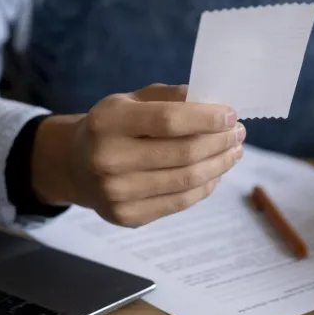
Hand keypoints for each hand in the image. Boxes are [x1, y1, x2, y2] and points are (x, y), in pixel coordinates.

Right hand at [31, 84, 243, 226]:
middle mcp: (108, 159)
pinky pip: (180, 202)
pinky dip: (205, 187)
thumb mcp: (130, 101)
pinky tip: (215, 173)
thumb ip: (169, 98)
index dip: (206, 118)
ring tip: (234, 152)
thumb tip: (214, 102)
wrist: (75, 166)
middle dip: (219, 141)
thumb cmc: (112, 127)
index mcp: (108, 122)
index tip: (231, 114)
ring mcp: (117, 192)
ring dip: (219, 165)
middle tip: (238, 133)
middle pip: (182, 153)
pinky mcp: (127, 216)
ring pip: (186, 180)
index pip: (168, 120)